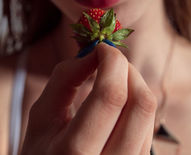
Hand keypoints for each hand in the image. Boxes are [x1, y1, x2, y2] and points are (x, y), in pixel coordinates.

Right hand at [21, 43, 156, 154]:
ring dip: (134, 85)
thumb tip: (94, 52)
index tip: (102, 48)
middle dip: (128, 70)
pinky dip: (136, 105)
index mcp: (73, 154)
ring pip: (149, 115)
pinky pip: (148, 127)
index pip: (110, 96)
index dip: (112, 61)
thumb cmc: (43, 154)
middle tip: (110, 61)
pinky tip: (119, 104)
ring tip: (112, 81)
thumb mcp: (41, 118)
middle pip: (141, 104)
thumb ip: (64, 80)